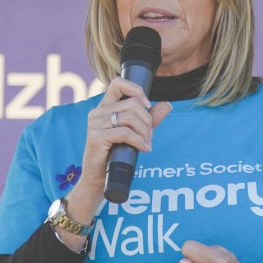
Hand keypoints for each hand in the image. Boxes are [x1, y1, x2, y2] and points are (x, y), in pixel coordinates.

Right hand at [65, 77, 170, 220]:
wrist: (99, 178)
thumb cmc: (116, 155)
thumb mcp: (136, 133)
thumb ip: (150, 119)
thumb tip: (168, 104)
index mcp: (105, 107)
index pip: (118, 83)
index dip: (136, 90)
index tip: (147, 105)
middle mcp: (98, 112)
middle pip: (132, 104)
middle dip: (147, 120)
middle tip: (149, 136)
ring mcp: (95, 124)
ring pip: (130, 117)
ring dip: (145, 132)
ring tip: (146, 143)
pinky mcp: (97, 137)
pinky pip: (125, 132)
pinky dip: (139, 141)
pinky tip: (144, 149)